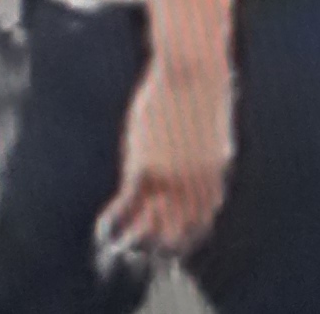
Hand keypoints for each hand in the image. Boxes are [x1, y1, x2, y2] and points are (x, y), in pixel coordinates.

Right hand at [104, 56, 230, 258]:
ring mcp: (171, 179)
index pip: (206, 211)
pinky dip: (115, 221)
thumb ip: (205, 138)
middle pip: (181, 226)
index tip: (178, 232)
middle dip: (164, 240)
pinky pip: (128, 206)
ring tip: (122, 247)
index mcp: (215, 169)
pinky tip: (104, 229)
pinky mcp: (146, 170)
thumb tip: (204, 129)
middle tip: (147, 248)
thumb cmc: (202, 83)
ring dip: (137, 239)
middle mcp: (196, 183)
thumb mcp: (208, 118)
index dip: (192, 225)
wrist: (194, 71)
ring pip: (152, 223)